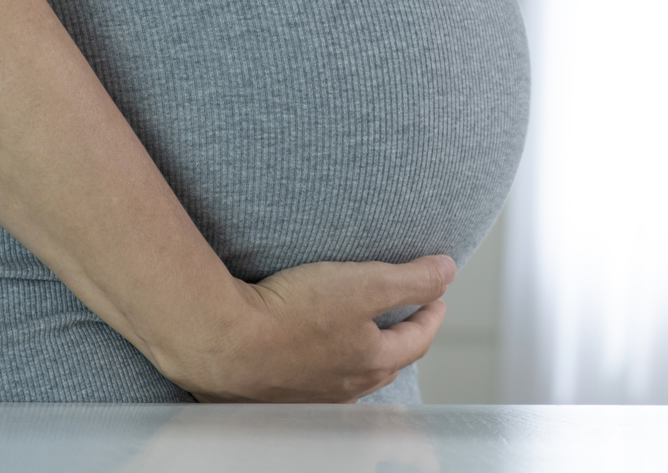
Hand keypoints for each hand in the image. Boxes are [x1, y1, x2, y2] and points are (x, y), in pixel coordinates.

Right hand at [154, 254, 454, 403]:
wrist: (220, 341)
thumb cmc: (290, 314)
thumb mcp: (364, 283)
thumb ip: (411, 279)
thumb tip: (448, 272)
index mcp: (372, 363)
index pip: (418, 339)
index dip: (431, 313)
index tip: (437, 296)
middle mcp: (345, 389)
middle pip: (388, 362)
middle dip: (404, 337)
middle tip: (409, 315)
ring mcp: (310, 396)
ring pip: (352, 376)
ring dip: (367, 353)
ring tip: (366, 333)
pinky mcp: (276, 394)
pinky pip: (315, 380)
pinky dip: (329, 363)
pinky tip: (316, 352)